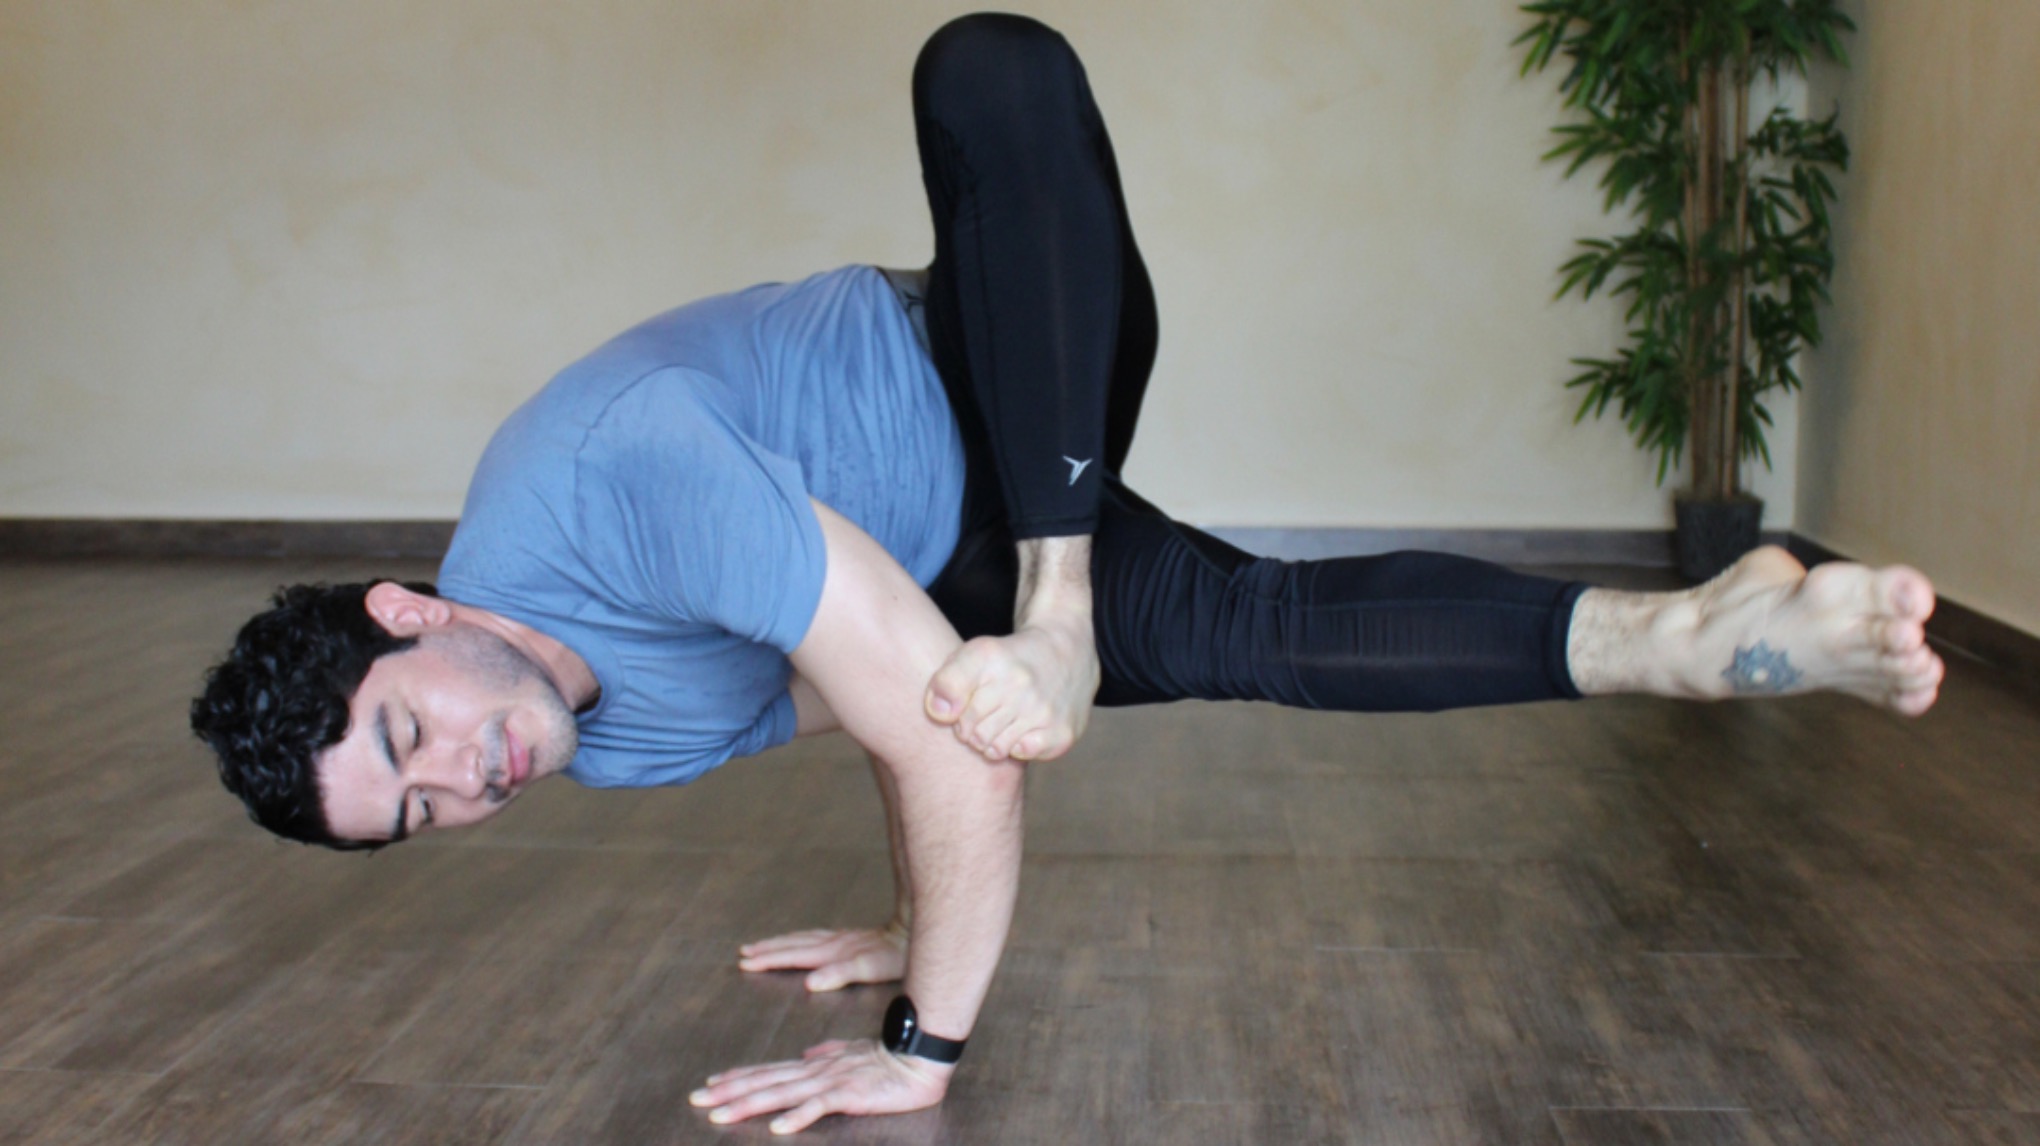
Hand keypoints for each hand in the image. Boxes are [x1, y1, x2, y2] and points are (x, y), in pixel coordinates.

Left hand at [690, 1039, 951, 1133]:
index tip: (712, 1084)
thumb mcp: (852, 1052)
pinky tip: (778, 1128)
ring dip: (749, 1105)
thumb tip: (807, 1053)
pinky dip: (797, 1117)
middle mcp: (814, 1071)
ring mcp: (829, 1082)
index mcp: (815, 1064)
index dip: (739, 1077)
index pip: (769, 1071)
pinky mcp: (848, 1094)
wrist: (918, 1056)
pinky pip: (819, 1107)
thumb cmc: (888, 1057)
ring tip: (721, 1115)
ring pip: (781, 1094)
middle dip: (729, 1092)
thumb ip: (829, 1052)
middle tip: (697, 1099)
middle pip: (764, 1082)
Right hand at [737, 925, 907, 990]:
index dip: (768, 960)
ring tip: (763, 944)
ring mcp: (840, 939)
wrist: (912, 934)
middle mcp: (831, 943)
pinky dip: (799, 939)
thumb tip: (809, 984)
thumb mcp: (866, 969)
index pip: (791, 956)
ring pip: (802, 938)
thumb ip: (838, 975)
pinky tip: (802, 941)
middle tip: (744, 952)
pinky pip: (814, 937)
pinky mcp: (850, 939)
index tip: (745, 963)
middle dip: (767, 949)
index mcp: (830, 953)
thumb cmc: (892, 956)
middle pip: (792, 944)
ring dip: (779, 942)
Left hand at [925, 620, 1098, 760]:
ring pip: (996, 749)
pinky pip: (1022, 754)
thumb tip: (939, 715)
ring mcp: (1043, 710)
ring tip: (1004, 722)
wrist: (1065, 652)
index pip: (953, 709)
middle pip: (973, 734)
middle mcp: (1019, 683)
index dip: (956, 713)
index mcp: (991, 659)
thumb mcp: (974, 655)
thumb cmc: (1009, 661)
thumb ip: (946, 682)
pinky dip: (1019, 746)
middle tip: (988, 716)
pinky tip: (1025, 728)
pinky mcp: (1061, 732)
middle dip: (973, 731)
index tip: (968, 704)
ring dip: (994, 741)